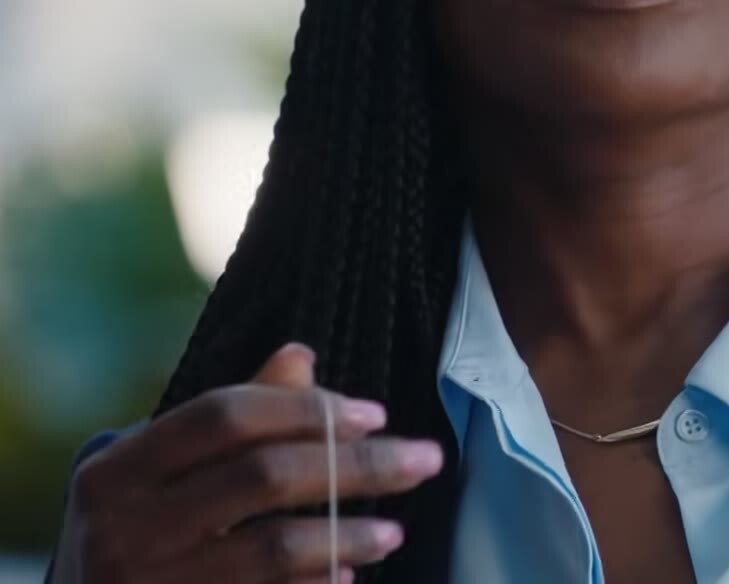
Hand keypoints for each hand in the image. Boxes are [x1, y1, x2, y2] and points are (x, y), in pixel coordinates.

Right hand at [51, 343, 444, 582]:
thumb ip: (229, 419)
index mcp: (118, 470)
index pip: (224, 415)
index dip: (305, 409)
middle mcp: (124, 526)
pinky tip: (347, 574)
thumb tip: (300, 356)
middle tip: (423, 460)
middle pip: (262, 476)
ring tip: (393, 531)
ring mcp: (148, 583)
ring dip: (346, 534)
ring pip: (271, 548)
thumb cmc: (134, 532)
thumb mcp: (158, 475)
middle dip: (356, 465)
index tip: (375, 414)